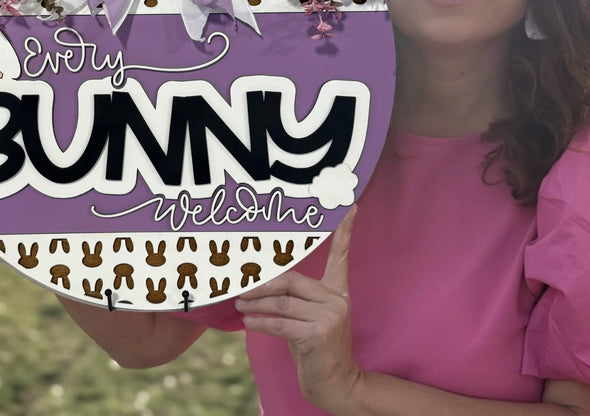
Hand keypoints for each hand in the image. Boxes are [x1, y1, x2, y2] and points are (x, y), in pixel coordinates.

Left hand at [236, 206, 360, 410]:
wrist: (335, 383)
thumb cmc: (315, 348)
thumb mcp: (307, 318)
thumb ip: (292, 299)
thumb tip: (260, 284)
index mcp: (337, 291)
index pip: (341, 255)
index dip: (344, 230)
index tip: (350, 206)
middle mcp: (337, 300)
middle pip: (292, 280)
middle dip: (263, 284)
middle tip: (241, 287)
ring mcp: (329, 316)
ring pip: (282, 303)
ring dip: (256, 303)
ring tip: (240, 304)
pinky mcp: (317, 334)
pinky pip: (280, 323)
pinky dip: (260, 321)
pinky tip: (248, 321)